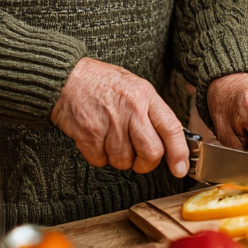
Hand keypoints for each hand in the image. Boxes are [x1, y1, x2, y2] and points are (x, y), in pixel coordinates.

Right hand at [52, 57, 189, 176]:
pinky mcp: (89, 134)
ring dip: (118, 158)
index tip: (180, 169)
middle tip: (139, 160)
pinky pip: (100, 160)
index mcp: (146, 96)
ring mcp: (110, 122)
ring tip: (111, 139)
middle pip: (151, 152)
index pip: (171, 128)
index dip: (179, 153)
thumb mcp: (135, 87)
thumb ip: (151, 111)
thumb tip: (168, 139)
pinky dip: (98, 156)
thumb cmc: (102, 83)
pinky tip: (95, 138)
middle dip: (146, 164)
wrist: (66, 78)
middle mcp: (131, 109)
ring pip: (123, 161)